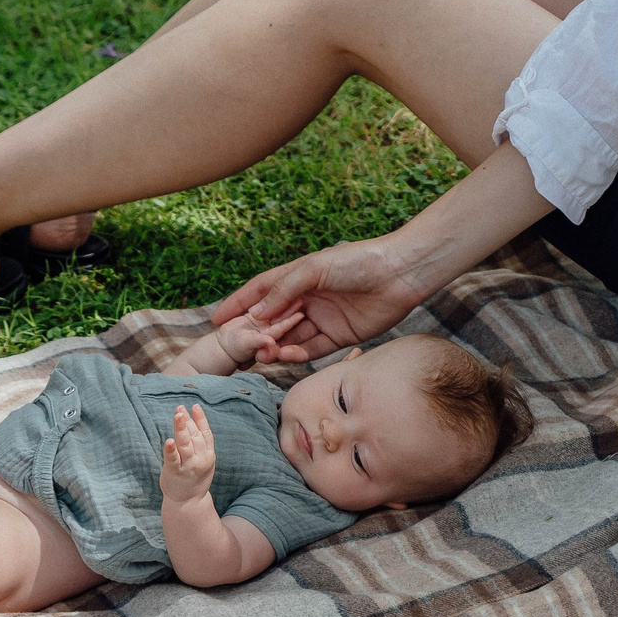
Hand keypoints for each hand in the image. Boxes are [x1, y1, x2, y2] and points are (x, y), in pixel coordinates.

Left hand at [160, 405, 217, 498]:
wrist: (189, 502)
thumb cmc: (193, 477)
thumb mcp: (202, 460)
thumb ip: (198, 444)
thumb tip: (189, 422)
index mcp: (209, 455)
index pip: (205, 433)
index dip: (200, 419)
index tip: (194, 406)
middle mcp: (201, 459)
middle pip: (195, 436)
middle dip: (188, 421)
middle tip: (180, 409)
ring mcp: (189, 466)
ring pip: (186, 444)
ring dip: (182, 429)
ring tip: (178, 416)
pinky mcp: (176, 473)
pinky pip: (173, 459)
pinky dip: (171, 450)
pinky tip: (169, 441)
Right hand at [213, 237, 427, 361]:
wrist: (401, 272)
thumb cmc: (358, 260)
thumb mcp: (315, 269)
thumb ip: (285, 289)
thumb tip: (258, 311)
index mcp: (299, 277)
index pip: (261, 291)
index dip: (239, 304)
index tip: (217, 319)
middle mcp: (308, 298)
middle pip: (276, 319)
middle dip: (257, 333)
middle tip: (238, 347)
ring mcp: (324, 317)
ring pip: (293, 336)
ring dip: (277, 346)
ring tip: (263, 354)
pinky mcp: (341, 335)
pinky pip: (315, 348)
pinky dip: (300, 353)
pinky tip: (289, 356)